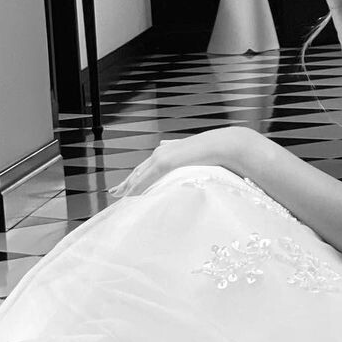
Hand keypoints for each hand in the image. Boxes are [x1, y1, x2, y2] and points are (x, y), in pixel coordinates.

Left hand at [108, 127, 253, 199]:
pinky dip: (136, 187)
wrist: (227, 145)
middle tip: (115, 192)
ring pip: (139, 175)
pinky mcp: (166, 162)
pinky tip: (129, 196)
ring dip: (128, 187)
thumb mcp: (200, 162)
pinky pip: (146, 178)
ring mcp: (163, 156)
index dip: (136, 177)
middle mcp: (163, 153)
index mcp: (170, 153)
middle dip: (126, 182)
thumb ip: (189, 163)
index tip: (127, 185)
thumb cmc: (219, 155)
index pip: (148, 167)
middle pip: (138, 171)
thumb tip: (185, 166)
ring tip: (119, 196)